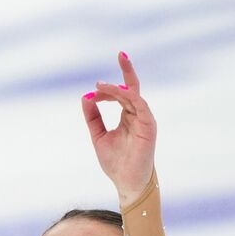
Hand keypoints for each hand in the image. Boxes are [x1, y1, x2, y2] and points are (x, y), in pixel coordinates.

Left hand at [82, 52, 156, 206]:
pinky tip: (118, 91)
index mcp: (128, 116)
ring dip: (118, 87)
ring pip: (133, 94)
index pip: (122, 93)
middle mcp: (138, 115)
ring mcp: (145, 119)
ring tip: (101, 84)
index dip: (107, 88)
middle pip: (133, 87)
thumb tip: (85, 97)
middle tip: (120, 54)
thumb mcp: (98, 135)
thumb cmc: (115, 161)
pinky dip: (129, 96)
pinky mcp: (149, 125)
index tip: (92, 91)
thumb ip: (93, 117)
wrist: (126, 181)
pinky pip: (140, 105)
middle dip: (127, 70)